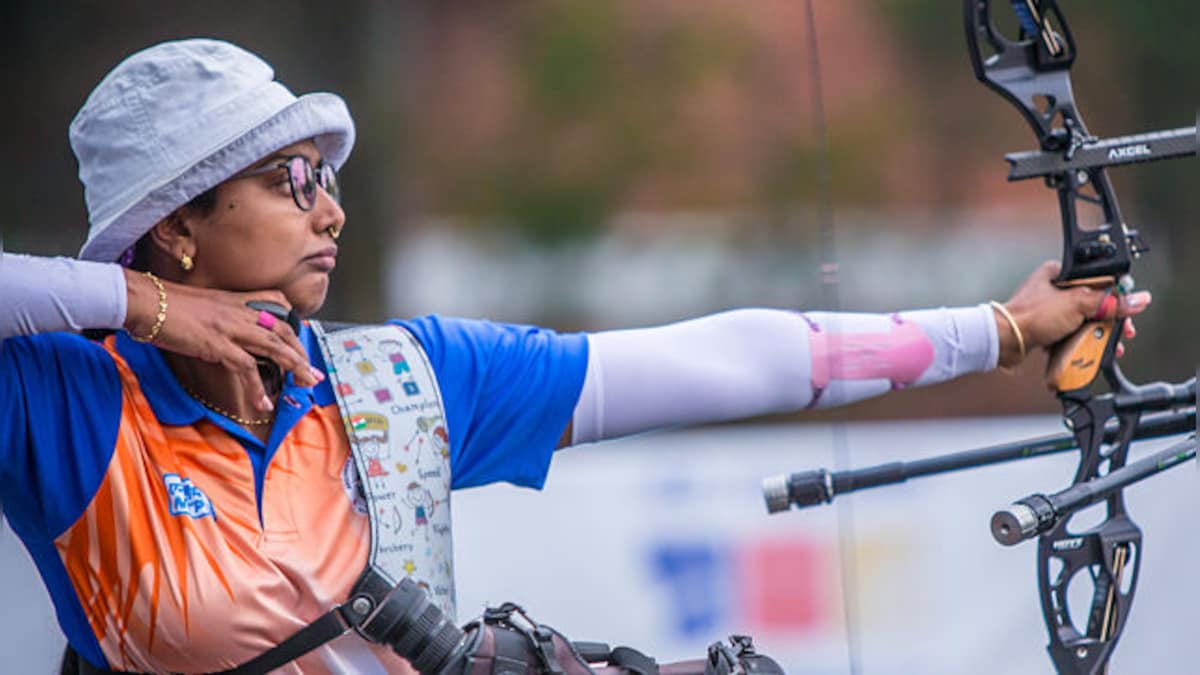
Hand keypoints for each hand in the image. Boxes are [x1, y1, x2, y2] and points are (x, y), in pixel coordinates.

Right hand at [123, 270, 321, 410]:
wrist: (144, 301)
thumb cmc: (165, 305)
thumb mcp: (202, 306)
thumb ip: (221, 318)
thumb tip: (225, 340)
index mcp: (237, 300)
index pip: (277, 305)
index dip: (293, 325)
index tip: (302, 342)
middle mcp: (240, 311)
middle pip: (284, 330)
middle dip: (302, 353)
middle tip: (313, 373)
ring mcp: (231, 327)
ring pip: (275, 347)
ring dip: (294, 368)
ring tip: (305, 385)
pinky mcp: (218, 344)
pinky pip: (246, 368)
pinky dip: (257, 388)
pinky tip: (263, 403)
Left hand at [993, 261, 1150, 368]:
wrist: (1004, 341)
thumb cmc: (1030, 317)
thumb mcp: (1077, 304)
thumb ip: (1109, 302)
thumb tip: (1138, 299)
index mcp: (1060, 274)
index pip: (1100, 281)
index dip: (1116, 297)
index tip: (1128, 311)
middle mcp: (1054, 289)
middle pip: (1094, 303)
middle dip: (1109, 320)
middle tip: (1121, 332)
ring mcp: (1050, 310)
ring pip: (1083, 320)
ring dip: (1097, 333)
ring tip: (1108, 344)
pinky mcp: (1046, 328)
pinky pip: (1071, 334)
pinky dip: (1081, 341)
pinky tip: (1089, 349)